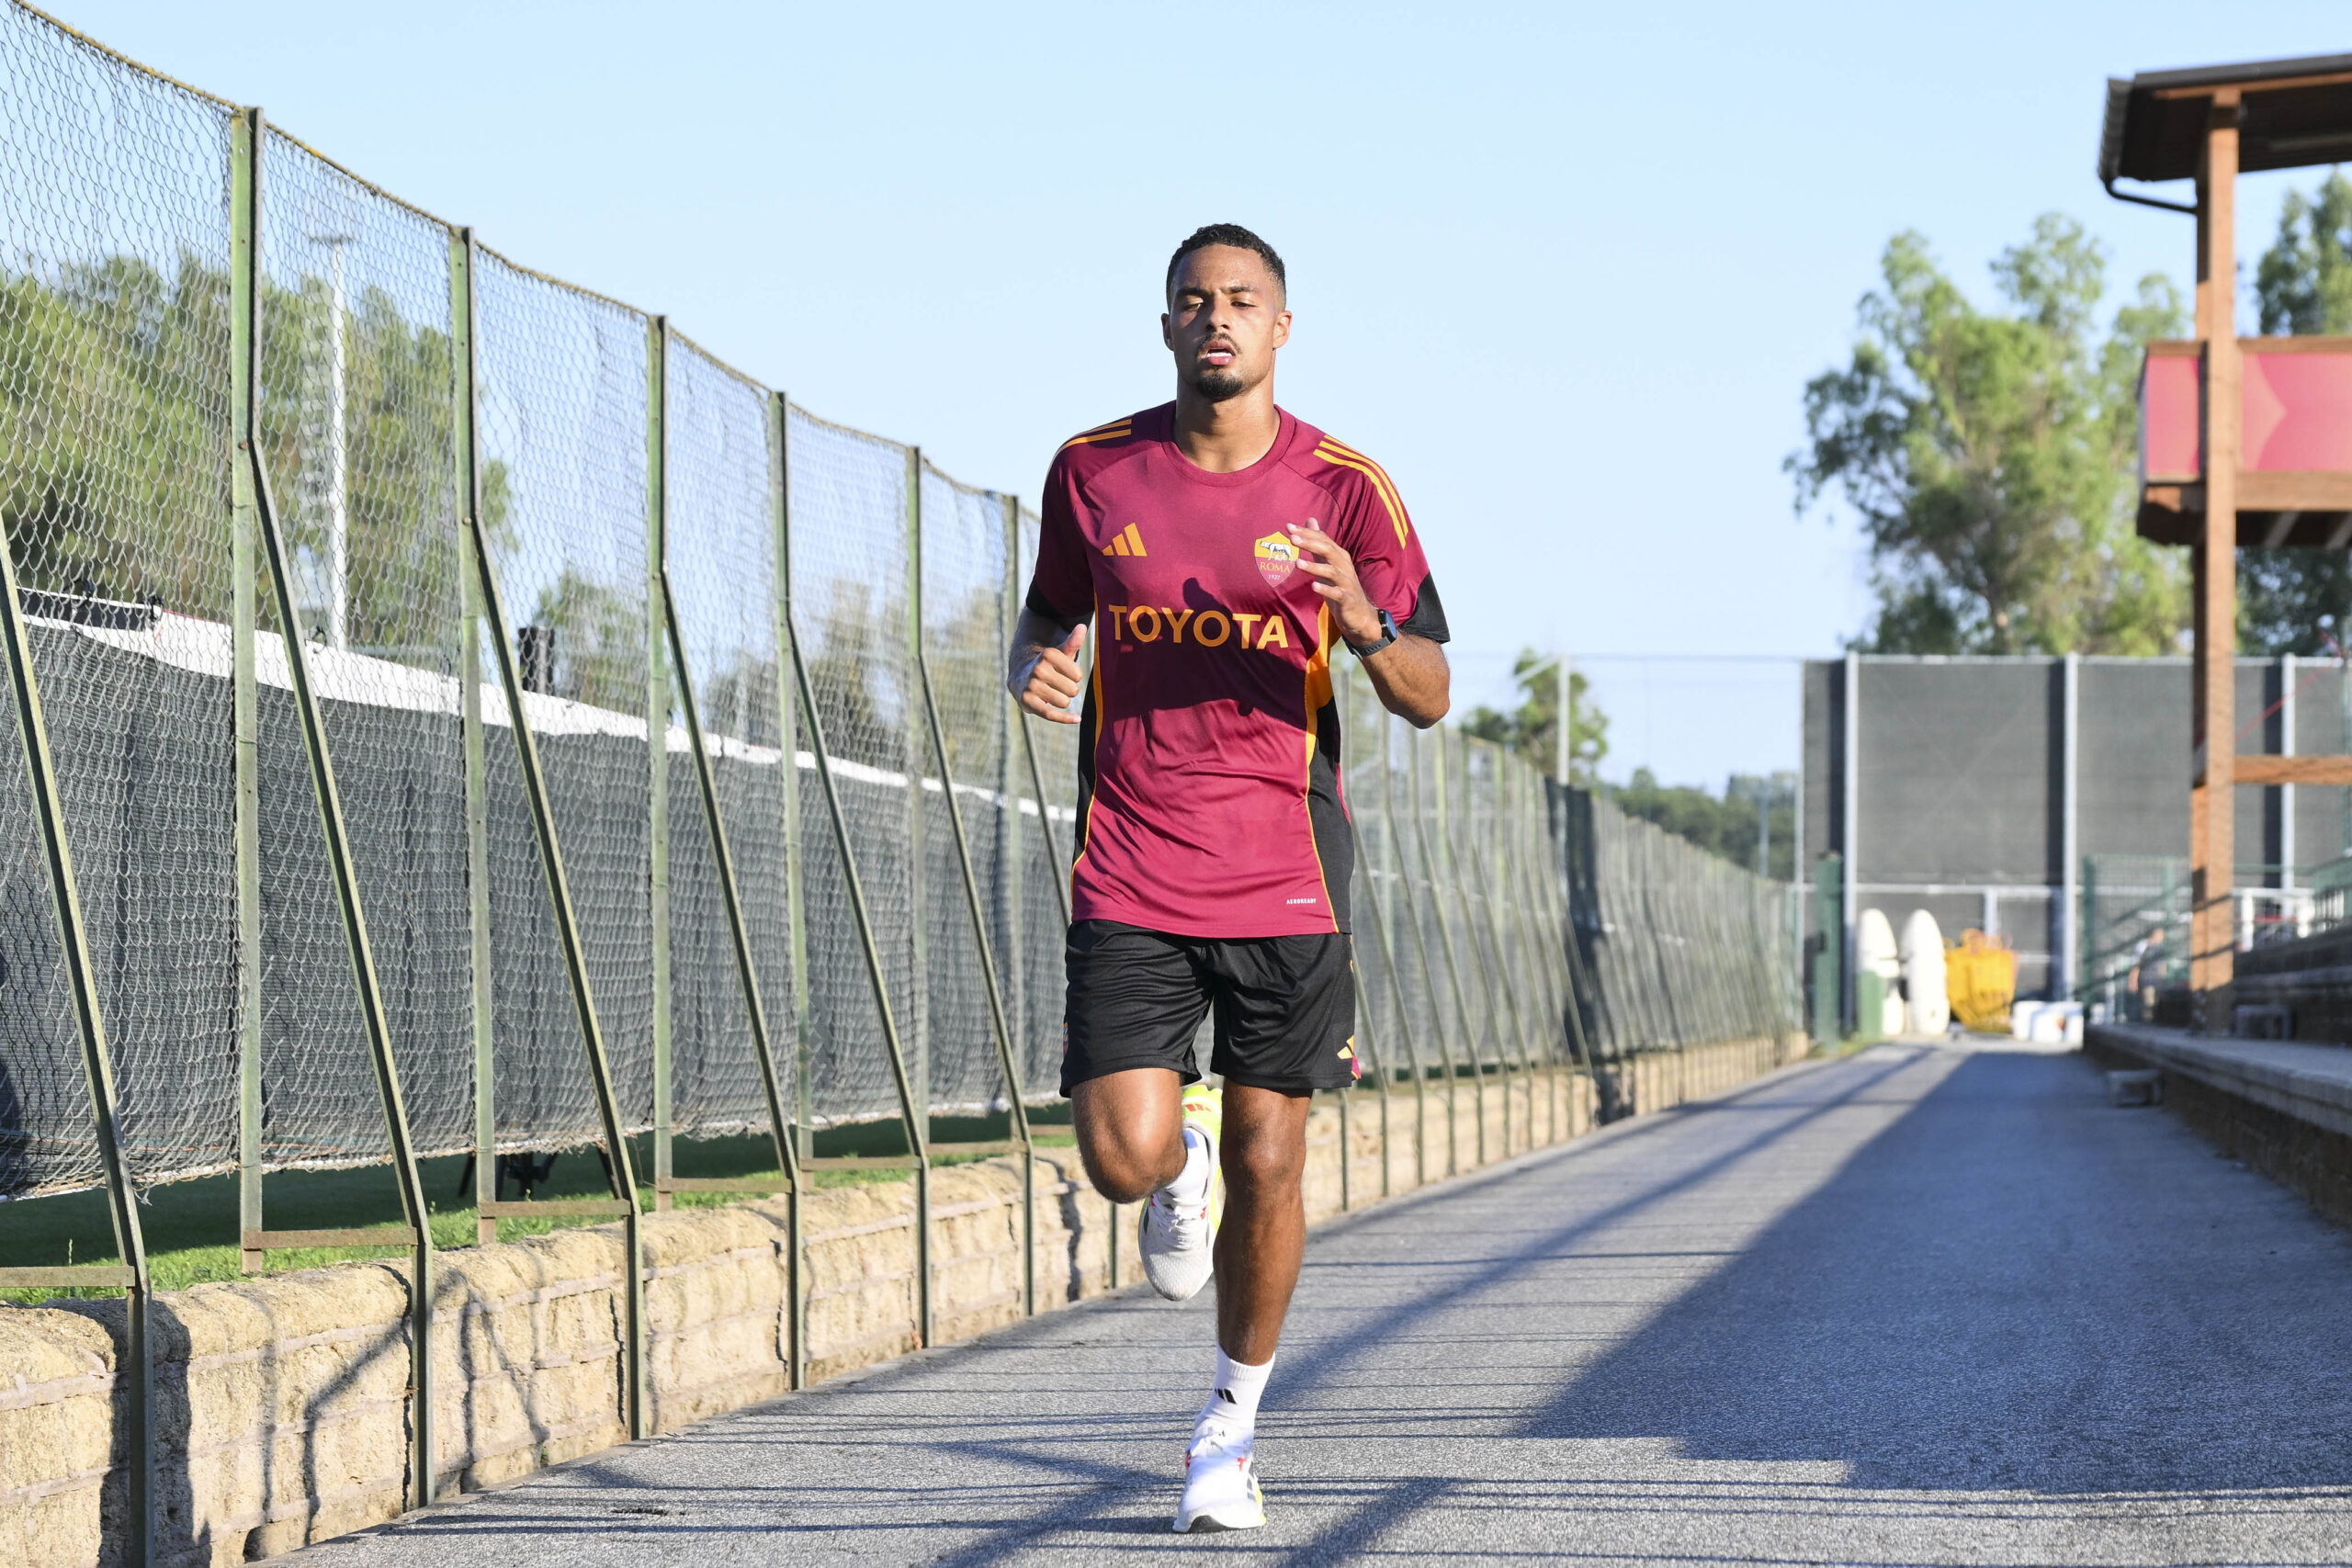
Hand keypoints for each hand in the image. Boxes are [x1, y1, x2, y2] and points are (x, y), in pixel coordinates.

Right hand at [1017, 624, 1086, 724]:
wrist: (1020, 676)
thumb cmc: (1047, 665)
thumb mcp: (1060, 653)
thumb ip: (1073, 642)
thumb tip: (1082, 627)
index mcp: (1048, 654)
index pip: (1078, 675)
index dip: (1075, 677)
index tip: (1066, 674)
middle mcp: (1038, 669)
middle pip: (1072, 690)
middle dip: (1069, 690)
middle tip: (1058, 685)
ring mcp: (1031, 686)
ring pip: (1064, 702)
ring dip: (1063, 700)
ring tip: (1052, 693)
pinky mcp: (1027, 702)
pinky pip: (1052, 715)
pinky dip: (1066, 718)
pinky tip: (1077, 719)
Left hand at [1288, 520, 1381, 646]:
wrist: (1359, 614)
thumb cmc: (1341, 586)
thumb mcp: (1328, 562)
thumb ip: (1319, 543)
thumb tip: (1310, 520)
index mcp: (1339, 556)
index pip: (1323, 539)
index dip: (1307, 533)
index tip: (1289, 527)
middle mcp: (1345, 566)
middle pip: (1328, 550)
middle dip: (1310, 543)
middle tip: (1292, 539)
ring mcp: (1347, 583)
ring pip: (1332, 571)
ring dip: (1314, 566)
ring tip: (1297, 563)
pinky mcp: (1347, 599)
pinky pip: (1337, 593)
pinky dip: (1326, 589)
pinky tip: (1313, 586)